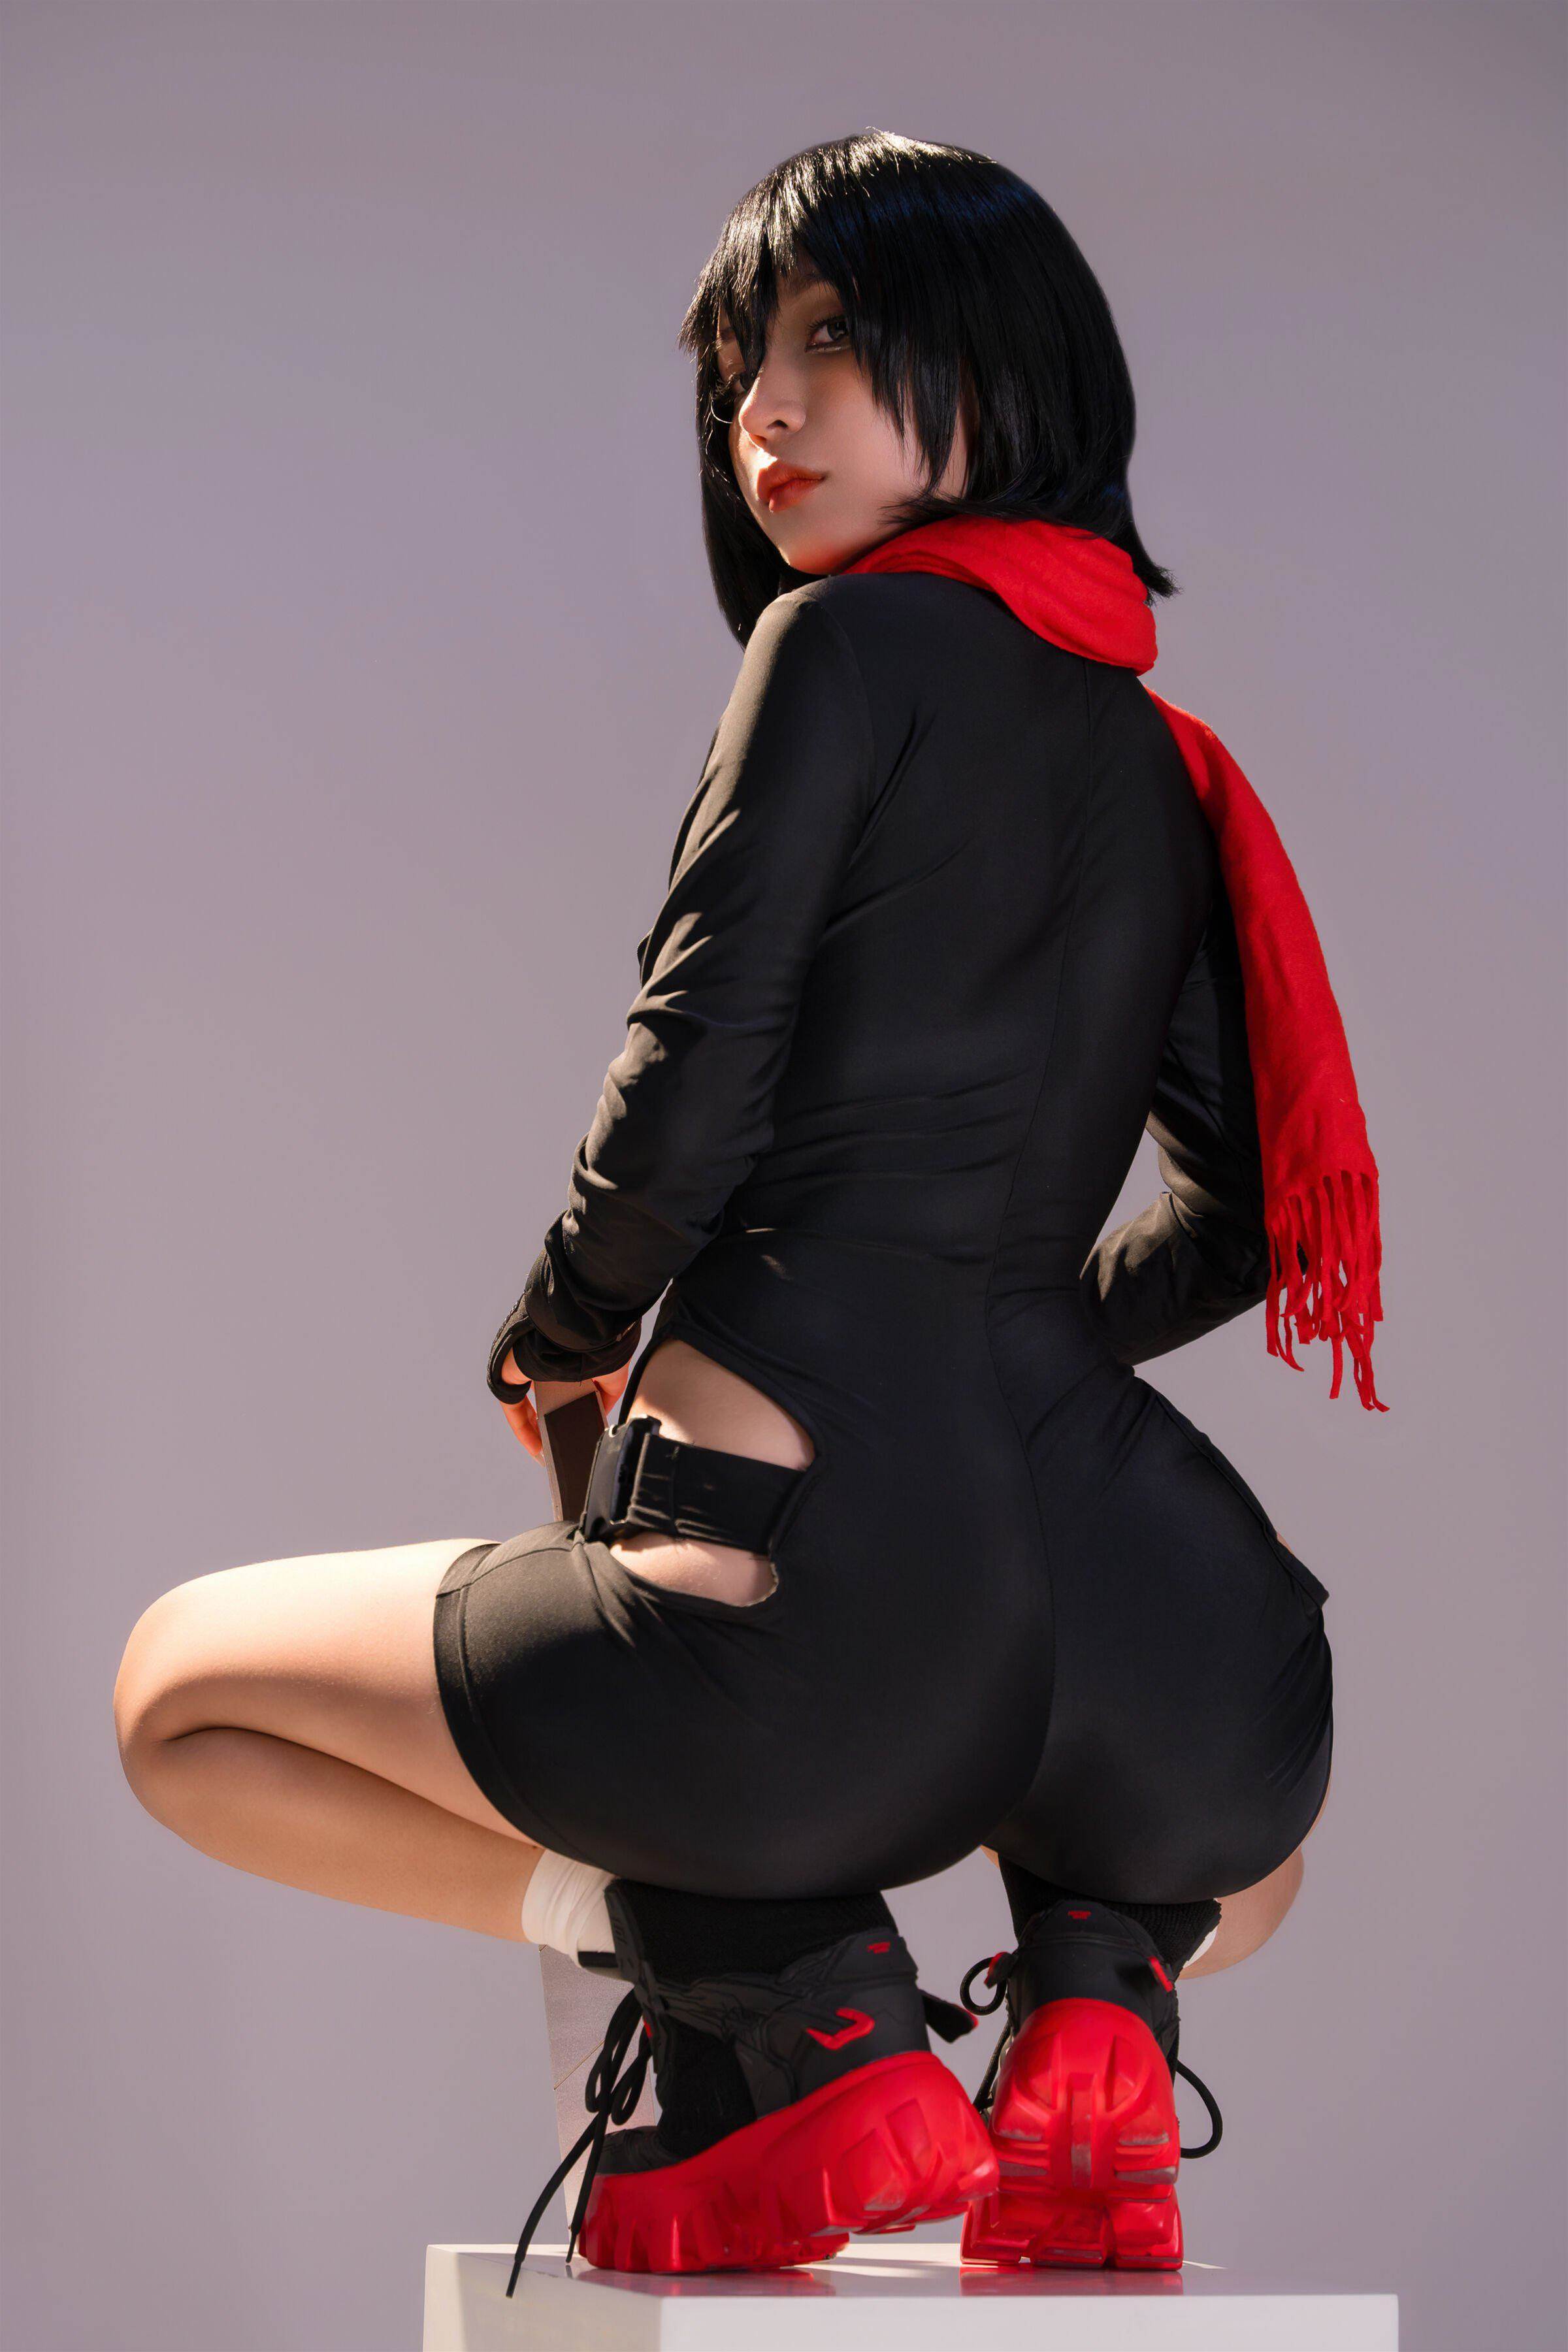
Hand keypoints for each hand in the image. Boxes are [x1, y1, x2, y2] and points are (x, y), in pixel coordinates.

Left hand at [495, 1352, 631, 1460]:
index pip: (559, 1387)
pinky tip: (534, 1447)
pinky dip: (522, 1428)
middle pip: (540, 1399)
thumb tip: (604, 1409)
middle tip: (559, 1443)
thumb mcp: (611, 1371)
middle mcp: (541, 1361)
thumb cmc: (598, 1341)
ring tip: (547, 1450)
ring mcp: (523, 1368)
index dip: (564, 1408)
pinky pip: (512, 1407)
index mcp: (563, 1357)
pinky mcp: (509, 1375)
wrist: (580, 1327)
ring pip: (525, 1404)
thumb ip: (609, 1391)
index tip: (572, 1426)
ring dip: (535, 1429)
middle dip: (549, 1422)